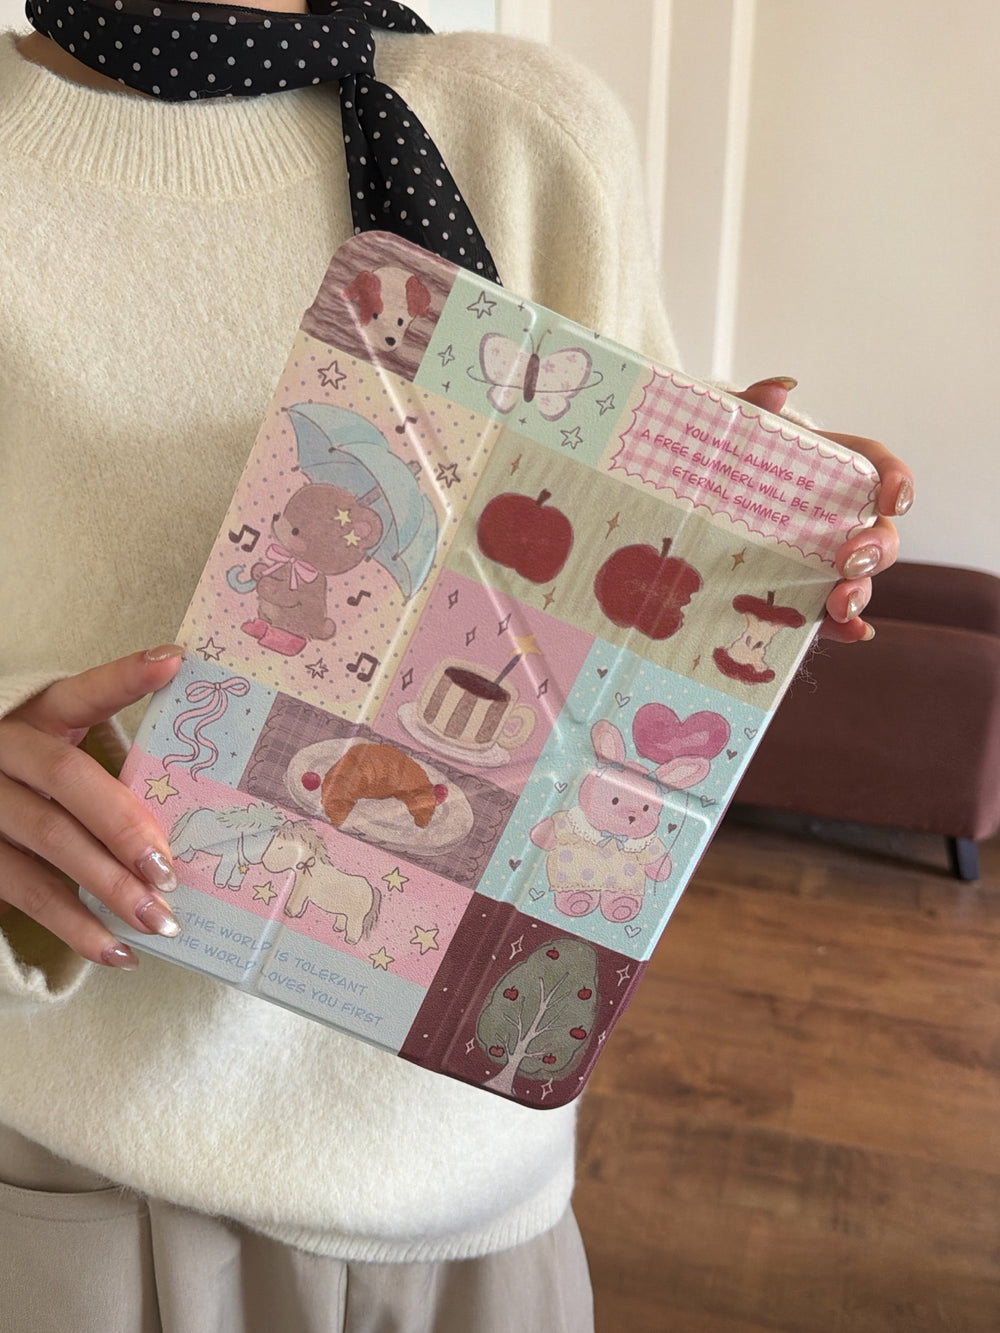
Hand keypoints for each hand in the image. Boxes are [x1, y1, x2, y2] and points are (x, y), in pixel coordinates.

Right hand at [0, 648, 185, 969]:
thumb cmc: (40, 781)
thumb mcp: (62, 751)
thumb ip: (117, 761)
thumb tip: (210, 797)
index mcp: (37, 715)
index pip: (82, 692)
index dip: (124, 677)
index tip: (172, 662)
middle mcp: (5, 750)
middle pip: (67, 777)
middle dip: (124, 825)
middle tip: (171, 869)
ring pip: (48, 841)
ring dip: (109, 887)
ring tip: (162, 922)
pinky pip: (27, 892)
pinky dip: (75, 927)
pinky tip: (118, 951)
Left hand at [738, 378, 912, 641]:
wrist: (687, 491)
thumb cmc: (722, 454)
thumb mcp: (730, 428)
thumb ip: (750, 406)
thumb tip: (776, 393)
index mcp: (833, 470)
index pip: (880, 470)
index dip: (898, 483)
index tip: (895, 499)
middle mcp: (837, 516)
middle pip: (879, 534)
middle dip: (874, 550)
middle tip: (849, 561)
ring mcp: (821, 556)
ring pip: (860, 579)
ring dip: (860, 594)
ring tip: (840, 606)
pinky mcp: (800, 589)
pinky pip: (829, 612)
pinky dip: (843, 626)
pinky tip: (848, 634)